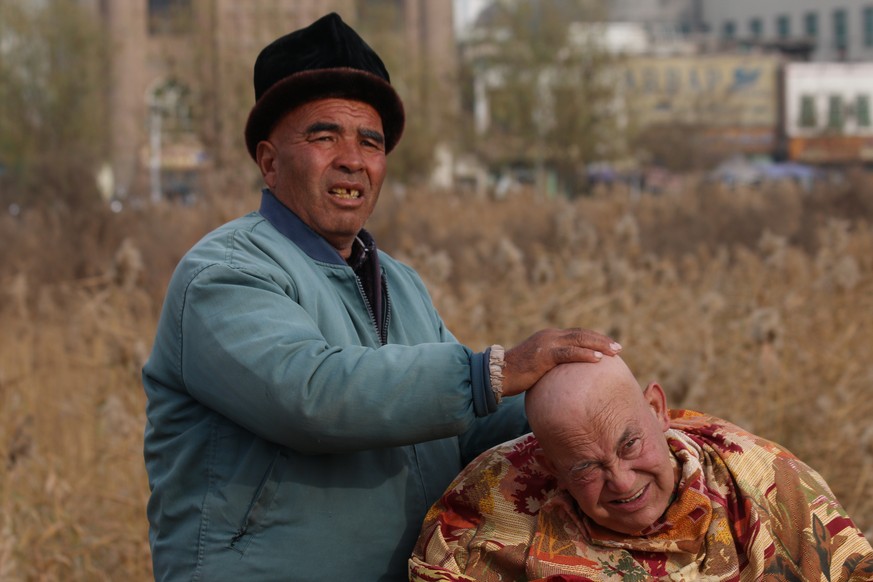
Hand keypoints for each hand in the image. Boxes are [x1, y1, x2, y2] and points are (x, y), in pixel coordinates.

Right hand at [501, 328, 620, 396]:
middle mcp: (549, 336)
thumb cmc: (516, 377)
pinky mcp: (543, 355)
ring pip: (578, 340)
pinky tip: (598, 359)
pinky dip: (585, 354)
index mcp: (549, 338)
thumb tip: (567, 380)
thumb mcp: (537, 369)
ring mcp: (546, 344)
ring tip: (615, 351)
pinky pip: (568, 353)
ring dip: (599, 345)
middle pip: (581, 334)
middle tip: (619, 348)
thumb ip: (552, 367)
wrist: (497, 375)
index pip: (576, 334)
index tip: (610, 346)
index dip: (594, 339)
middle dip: (602, 340)